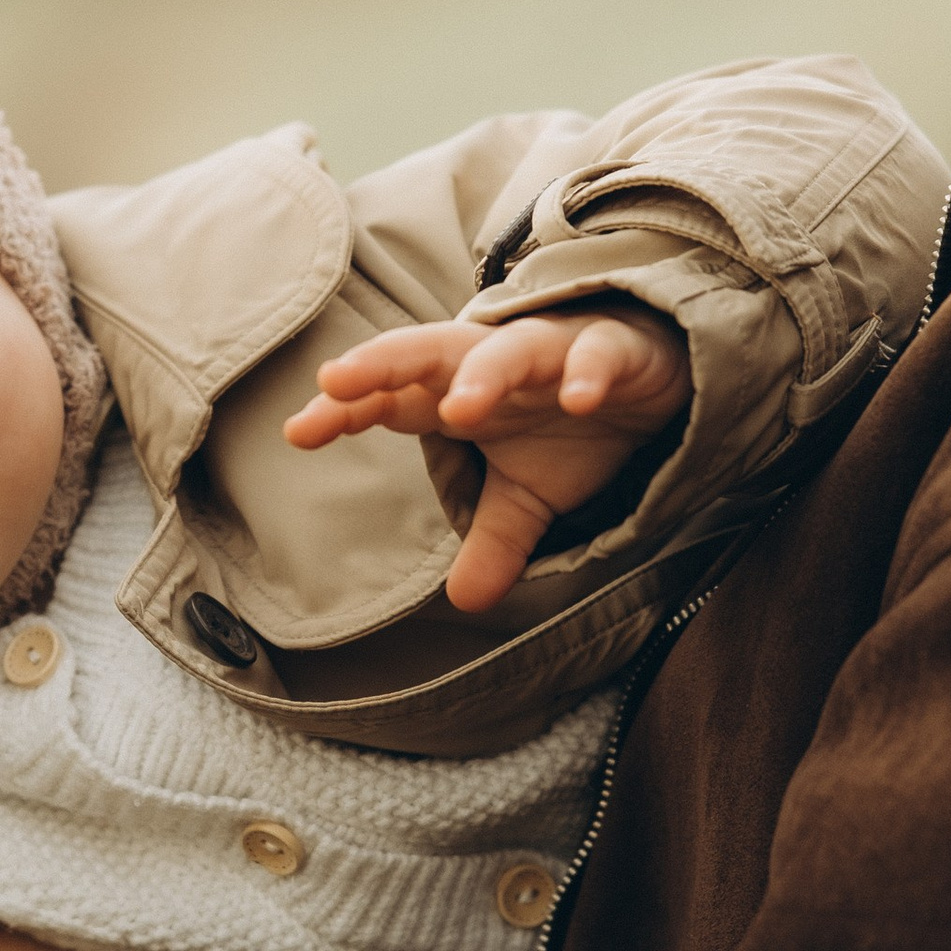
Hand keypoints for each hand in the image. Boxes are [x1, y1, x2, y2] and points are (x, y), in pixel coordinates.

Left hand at [285, 304, 689, 611]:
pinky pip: (597, 354)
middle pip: (427, 351)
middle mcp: (493, 362)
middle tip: (338, 381)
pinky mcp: (613, 348)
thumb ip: (493, 540)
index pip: (391, 396)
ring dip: (485, 374)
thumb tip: (467, 602)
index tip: (299, 431)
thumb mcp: (527, 495)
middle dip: (383, 363)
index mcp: (457, 391)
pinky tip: (580, 400)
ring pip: (510, 350)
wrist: (651, 381)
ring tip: (460, 409)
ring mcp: (553, 349)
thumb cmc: (569, 422)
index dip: (346, 408)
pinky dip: (588, 372)